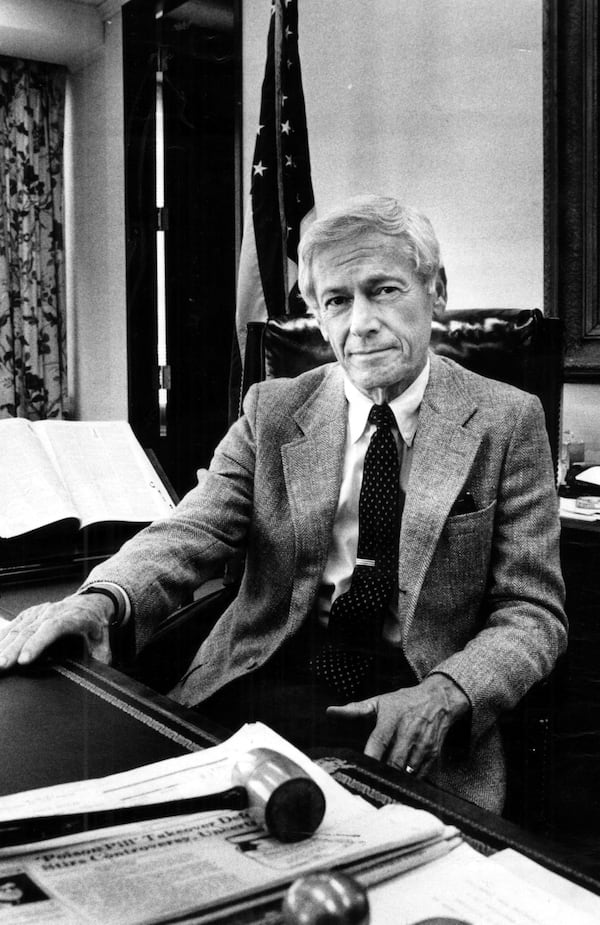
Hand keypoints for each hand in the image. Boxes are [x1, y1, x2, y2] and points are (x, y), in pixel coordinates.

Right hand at [0, 594, 114, 670]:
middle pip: (30, 629)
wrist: (91, 602)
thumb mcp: (104, 640)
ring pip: (19, 628)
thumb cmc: (96, 624)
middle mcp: (53, 611)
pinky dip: (3, 637)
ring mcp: (40, 611)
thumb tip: (101, 674)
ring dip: (5, 645)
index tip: (24, 660)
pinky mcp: (30, 614)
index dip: (37, 643)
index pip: (53, 628)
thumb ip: (102, 657)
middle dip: (14, 649)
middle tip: (3, 666)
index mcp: (73, 617)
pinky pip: (13, 625)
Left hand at [326, 674, 469, 776]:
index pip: (379, 741)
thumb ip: (355, 709)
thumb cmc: (404, 702)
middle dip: (382, 773)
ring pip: (407, 771)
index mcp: (392, 718)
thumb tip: (329, 711)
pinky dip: (408, 780)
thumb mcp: (380, 702)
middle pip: (394, 761)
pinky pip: (419, 775)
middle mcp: (409, 731)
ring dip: (395, 779)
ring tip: (383, 784)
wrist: (439, 699)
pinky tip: (399, 780)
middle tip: (369, 783)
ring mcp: (423, 744)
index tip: (360, 769)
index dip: (370, 757)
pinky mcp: (433, 754)